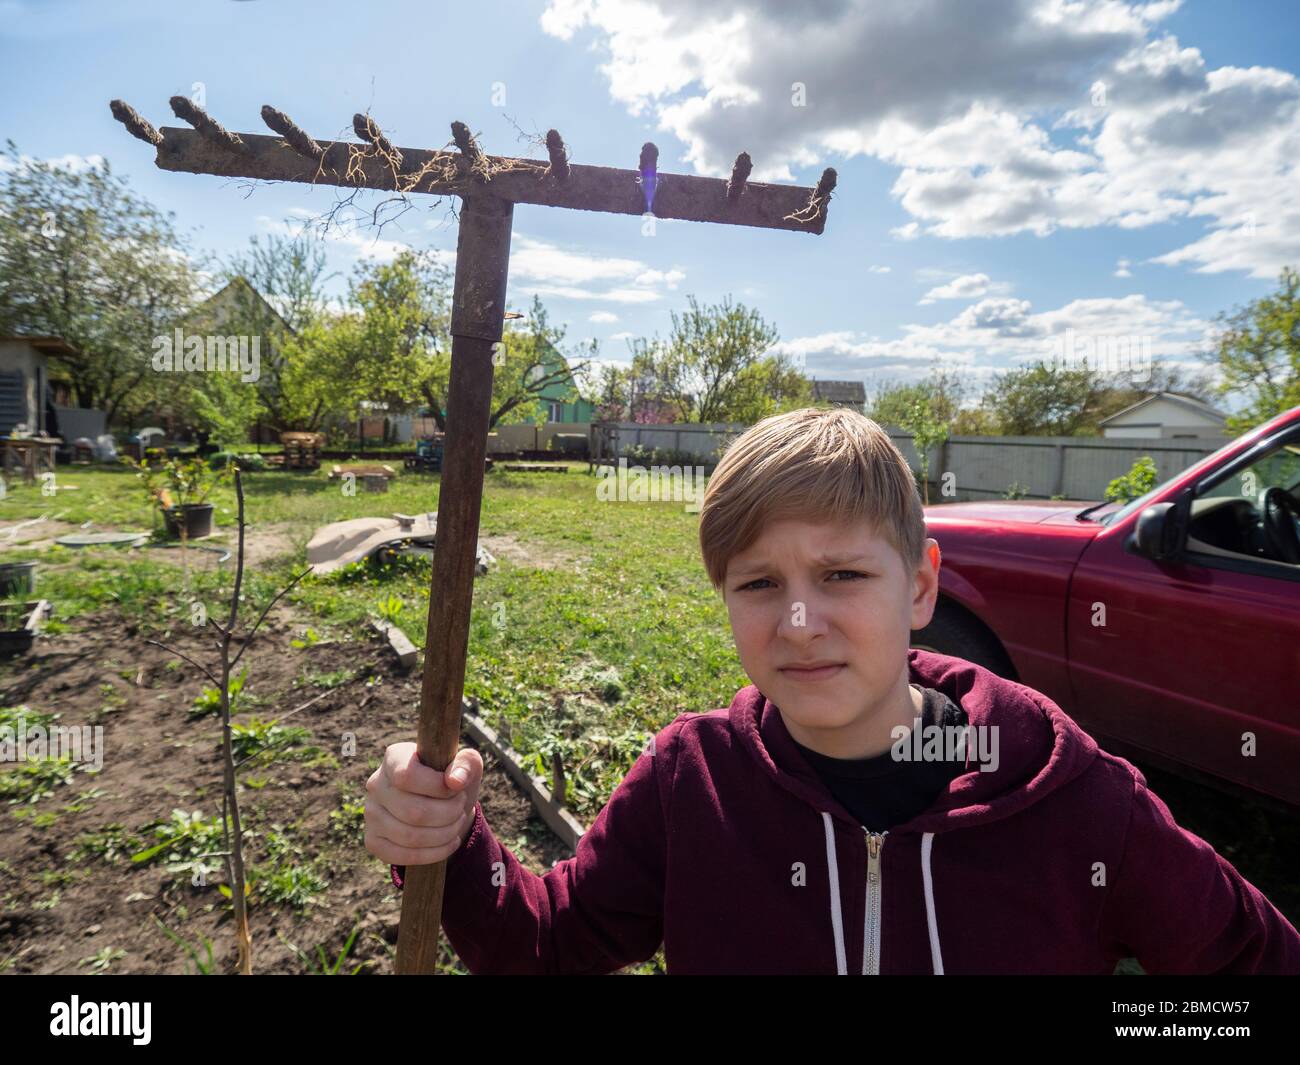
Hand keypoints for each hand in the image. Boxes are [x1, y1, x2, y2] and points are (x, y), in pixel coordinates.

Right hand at [364, 742, 483, 866]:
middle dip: (448, 814)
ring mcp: (370, 814)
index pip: (407, 776)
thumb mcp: (466, 765)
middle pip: (413, 811)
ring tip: (457, 823)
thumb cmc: (453, 780)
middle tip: (461, 808)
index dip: (438, 788)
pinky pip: (402, 856)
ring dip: (444, 834)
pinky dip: (434, 853)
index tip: (457, 789)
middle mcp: (376, 784)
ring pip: (409, 836)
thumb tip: (455, 781)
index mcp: (394, 758)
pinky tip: (450, 842)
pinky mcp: (373, 840)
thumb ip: (466, 764)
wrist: (442, 805)